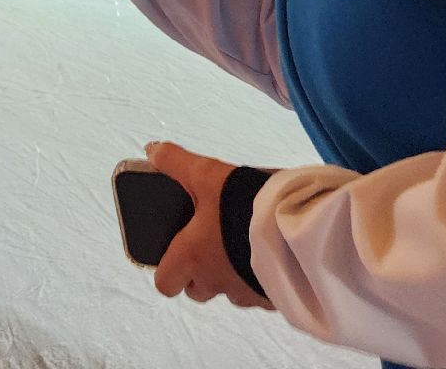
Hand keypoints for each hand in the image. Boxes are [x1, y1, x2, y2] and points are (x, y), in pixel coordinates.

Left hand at [146, 142, 274, 310]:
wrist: (292, 227)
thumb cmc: (242, 205)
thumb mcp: (205, 175)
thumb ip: (176, 163)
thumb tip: (152, 150)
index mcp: (191, 257)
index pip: (165, 283)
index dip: (168, 272)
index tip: (175, 255)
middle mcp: (214, 280)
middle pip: (197, 289)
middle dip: (200, 273)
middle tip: (210, 245)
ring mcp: (244, 291)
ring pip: (229, 290)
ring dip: (232, 274)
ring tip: (244, 244)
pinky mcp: (271, 295)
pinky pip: (259, 292)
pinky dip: (260, 277)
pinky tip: (270, 254)